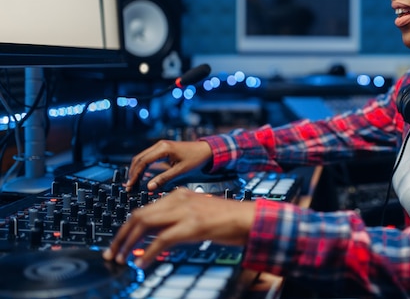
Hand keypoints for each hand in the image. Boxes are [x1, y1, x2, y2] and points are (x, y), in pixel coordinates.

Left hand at [102, 188, 255, 267]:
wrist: (247, 217)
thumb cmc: (225, 219)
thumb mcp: (196, 214)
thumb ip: (175, 221)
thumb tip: (153, 238)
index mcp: (178, 195)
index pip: (143, 210)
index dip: (126, 228)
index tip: (117, 243)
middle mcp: (178, 200)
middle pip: (138, 215)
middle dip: (120, 236)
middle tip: (111, 253)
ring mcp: (185, 211)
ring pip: (145, 224)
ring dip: (128, 244)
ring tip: (120, 259)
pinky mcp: (192, 225)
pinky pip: (162, 239)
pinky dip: (147, 253)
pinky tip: (141, 263)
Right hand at [125, 140, 212, 190]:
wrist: (206, 150)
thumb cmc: (196, 158)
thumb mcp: (181, 170)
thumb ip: (164, 178)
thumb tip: (149, 187)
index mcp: (163, 148)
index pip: (143, 162)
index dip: (135, 175)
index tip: (131, 185)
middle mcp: (160, 145)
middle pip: (139, 158)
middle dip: (133, 172)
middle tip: (129, 186)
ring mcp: (161, 146)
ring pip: (142, 157)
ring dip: (136, 170)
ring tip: (133, 183)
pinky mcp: (163, 150)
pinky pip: (148, 157)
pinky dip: (142, 166)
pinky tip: (140, 176)